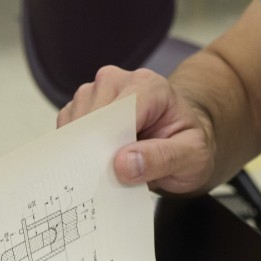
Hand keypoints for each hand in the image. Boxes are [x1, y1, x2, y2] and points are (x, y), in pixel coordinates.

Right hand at [57, 66, 216, 194]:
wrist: (180, 141)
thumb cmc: (188, 145)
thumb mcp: (193, 158)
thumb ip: (162, 159)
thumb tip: (123, 164)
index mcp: (149, 86)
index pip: (117, 112)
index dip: (109, 144)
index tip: (110, 173)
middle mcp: (119, 81)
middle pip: (92, 117)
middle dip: (96, 151)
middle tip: (109, 180)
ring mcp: (97, 91)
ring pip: (75, 123)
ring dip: (85, 152)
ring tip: (108, 171)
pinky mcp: (82, 106)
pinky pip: (67, 130)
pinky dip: (76, 151)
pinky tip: (96, 163)